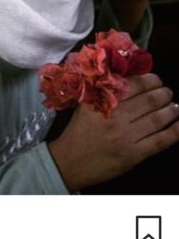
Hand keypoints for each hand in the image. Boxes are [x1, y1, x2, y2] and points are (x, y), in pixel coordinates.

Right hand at [49, 73, 178, 191]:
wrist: (70, 161)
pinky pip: (159, 141)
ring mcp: (126, 137)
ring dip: (171, 110)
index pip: (133, 85)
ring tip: (175, 107)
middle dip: (163, 94)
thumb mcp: (86, 104)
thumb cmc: (78, 131)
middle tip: (167, 92)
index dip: (150, 80)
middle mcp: (116, 117)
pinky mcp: (133, 155)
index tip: (156, 79)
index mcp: (103, 101)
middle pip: (149, 101)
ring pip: (157, 119)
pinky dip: (174, 132)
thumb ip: (102, 90)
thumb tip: (126, 77)